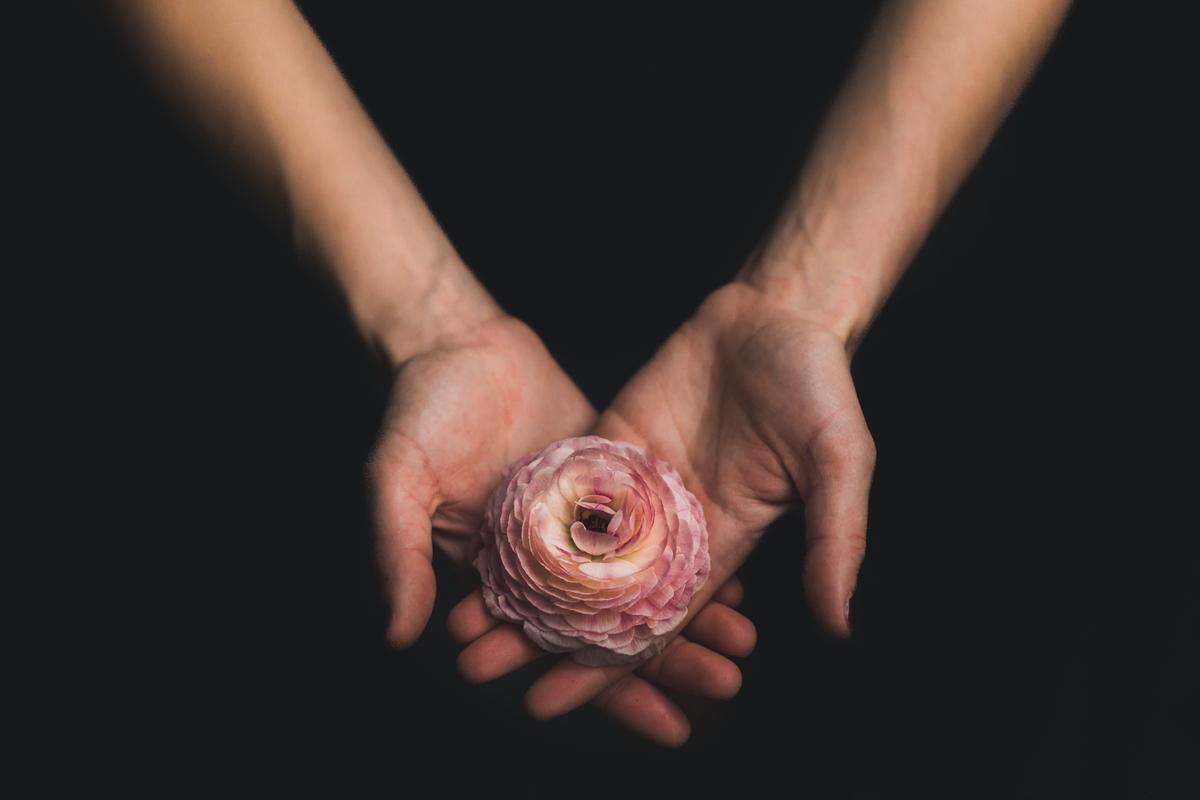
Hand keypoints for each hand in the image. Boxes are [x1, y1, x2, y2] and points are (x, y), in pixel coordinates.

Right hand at [370, 310, 755, 743]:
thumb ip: (397, 552)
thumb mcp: (397, 479)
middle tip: (724, 685)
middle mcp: (548, 557)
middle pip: (617, 627)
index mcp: (502, 574)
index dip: (609, 692)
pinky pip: (658, 523)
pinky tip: (738, 575)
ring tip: (742, 643)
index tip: (669, 726)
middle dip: (672, 664)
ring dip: (692, 614)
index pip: (559, 650)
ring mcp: (583, 519)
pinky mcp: (611, 476)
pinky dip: (692, 552)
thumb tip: (396, 634)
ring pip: (645, 581)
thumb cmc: (418, 409)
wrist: (457, 338)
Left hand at [453, 280, 874, 720]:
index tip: (547, 701)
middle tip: (477, 666)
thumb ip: (835, 538)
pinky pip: (564, 483)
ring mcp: (636, 483)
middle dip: (542, 634)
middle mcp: (670, 525)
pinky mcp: (611, 440)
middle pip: (596, 595)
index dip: (602, 666)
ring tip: (463, 617)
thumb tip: (838, 624)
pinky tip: (479, 540)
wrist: (775, 313)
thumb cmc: (818, 386)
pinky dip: (524, 515)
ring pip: (569, 545)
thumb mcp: (840, 462)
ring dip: (520, 581)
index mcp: (719, 543)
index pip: (652, 622)